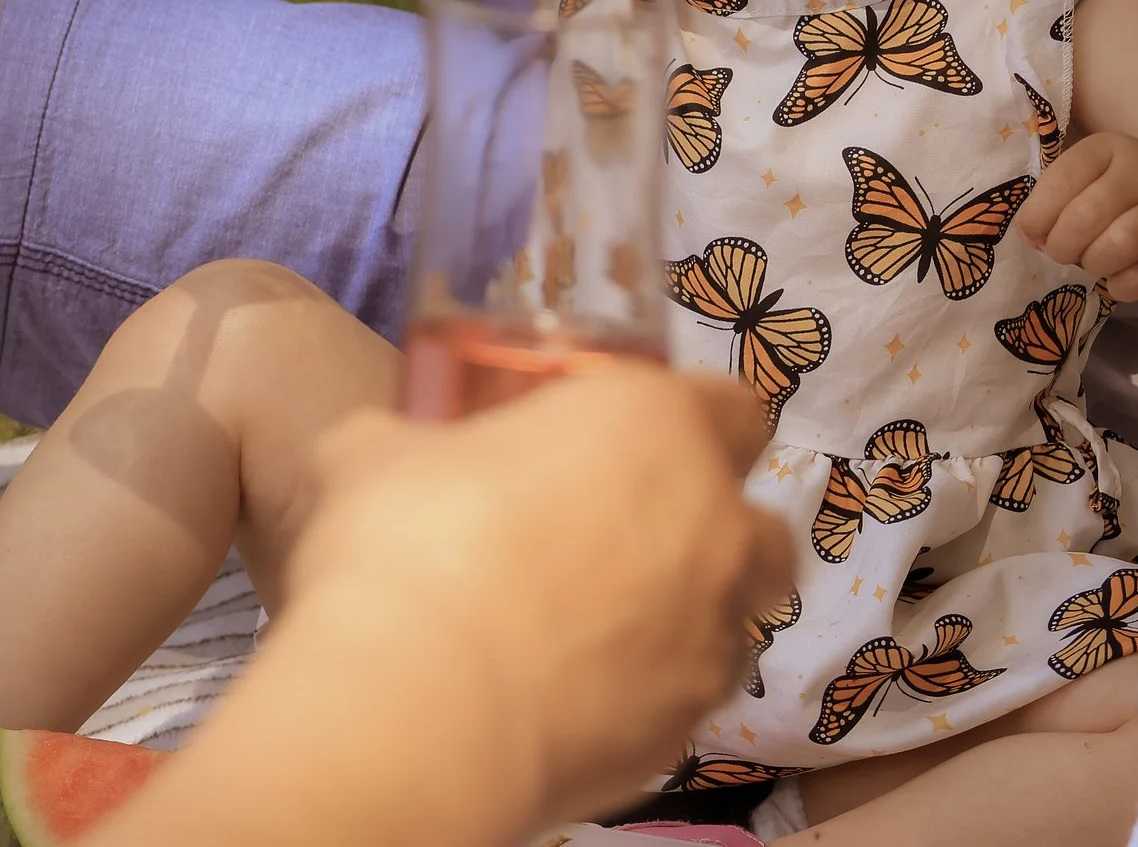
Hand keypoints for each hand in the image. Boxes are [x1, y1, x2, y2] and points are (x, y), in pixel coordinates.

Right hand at [283, 370, 789, 826]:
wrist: (417, 710)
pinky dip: (649, 696)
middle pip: (761, 524)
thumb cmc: (408, 543)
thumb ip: (411, 441)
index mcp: (656, 426)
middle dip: (715, 530)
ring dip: (692, 617)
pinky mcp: (682, 733)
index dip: (693, 419)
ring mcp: (710, 639)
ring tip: (607, 632)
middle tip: (628, 538)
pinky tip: (577, 701)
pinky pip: (685, 702)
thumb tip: (387, 448)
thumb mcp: (376, 454)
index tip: (635, 438)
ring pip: (739, 622)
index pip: (732, 405)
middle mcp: (714, 527)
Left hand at [1018, 132, 1137, 299]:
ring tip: (1093, 261)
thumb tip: (1029, 235)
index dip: (1037, 215)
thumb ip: (1058, 197)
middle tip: (1063, 252)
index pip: (1061, 179)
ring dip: (1091, 264)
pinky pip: (1137, 280)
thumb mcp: (1095, 175)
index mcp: (1109, 147)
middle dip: (1061, 246)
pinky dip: (1118, 285)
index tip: (1033, 233)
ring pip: (1113, 249)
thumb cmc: (1131, 191)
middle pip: (1083, 218)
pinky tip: (1121, 274)